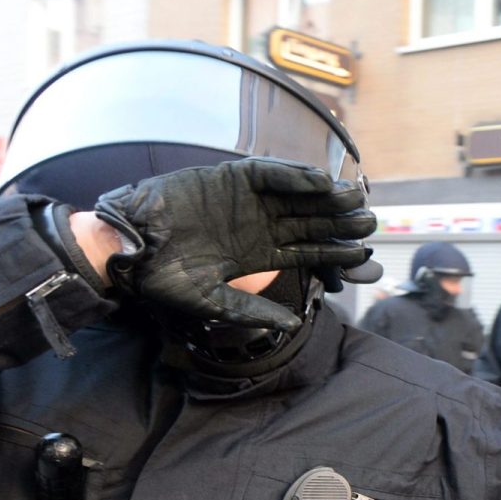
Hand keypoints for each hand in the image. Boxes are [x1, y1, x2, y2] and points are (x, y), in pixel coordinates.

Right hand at [93, 158, 376, 330]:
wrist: (130, 247)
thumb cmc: (166, 278)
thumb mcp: (214, 302)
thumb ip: (253, 309)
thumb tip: (292, 325)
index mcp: (261, 254)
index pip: (308, 253)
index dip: (335, 255)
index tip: (364, 257)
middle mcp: (260, 226)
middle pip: (310, 222)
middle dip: (339, 223)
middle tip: (370, 224)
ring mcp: (247, 201)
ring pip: (297, 197)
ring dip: (326, 197)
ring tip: (355, 200)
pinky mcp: (230, 178)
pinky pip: (268, 175)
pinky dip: (293, 176)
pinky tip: (319, 182)